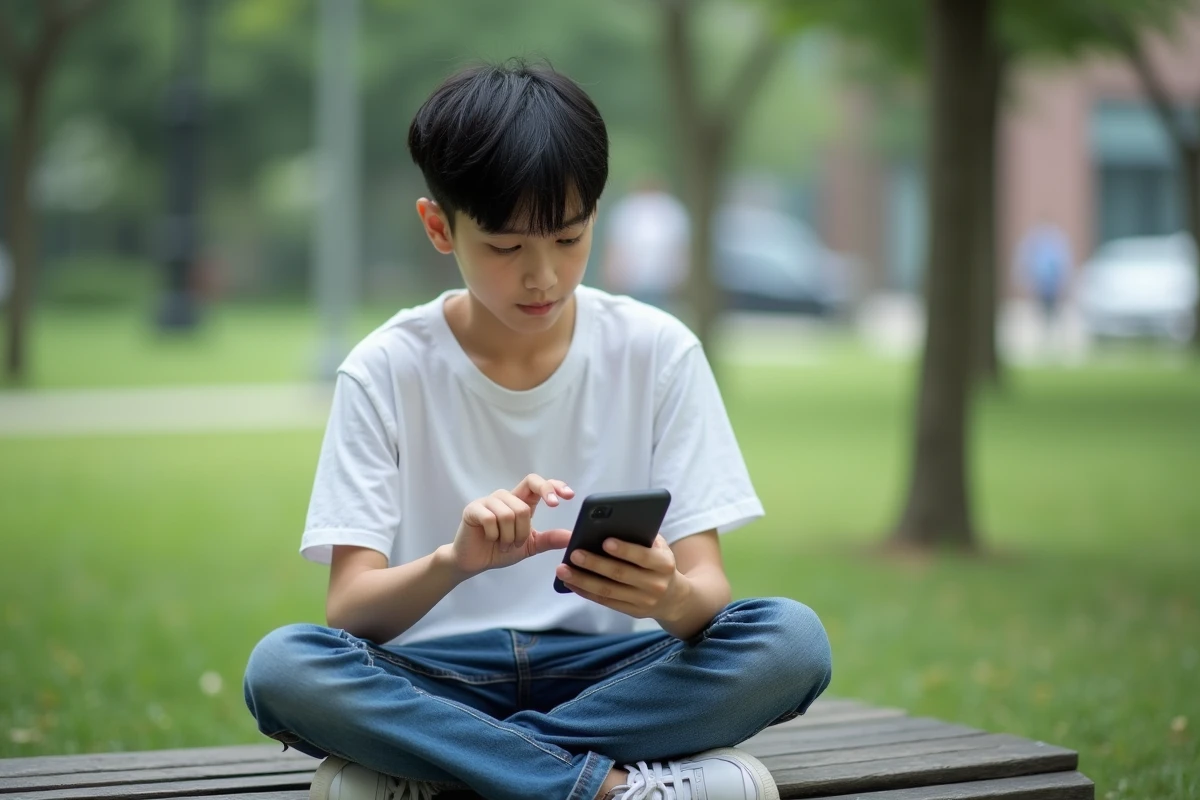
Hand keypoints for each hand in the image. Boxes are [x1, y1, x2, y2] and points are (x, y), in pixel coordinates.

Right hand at [449, 474, 574, 575]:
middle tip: (517, 543)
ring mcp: (488, 502)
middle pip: (523, 506)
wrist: (474, 562)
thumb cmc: (500, 550)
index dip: (552, 486)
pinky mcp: (473, 509)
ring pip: (508, 514)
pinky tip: (490, 540)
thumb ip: (549, 539)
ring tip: (502, 545)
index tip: (568, 496)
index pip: (537, 483)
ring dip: (507, 537)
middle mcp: (505, 497)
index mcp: (520, 501)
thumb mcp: (530, 545)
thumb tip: (571, 536)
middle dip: (523, 531)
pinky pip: (490, 519)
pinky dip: (494, 535)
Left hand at [554, 535, 688, 621]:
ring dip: (582, 581)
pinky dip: (586, 592)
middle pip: (620, 574)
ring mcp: (643, 601)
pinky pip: (605, 601)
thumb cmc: (659, 562)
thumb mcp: (660, 547)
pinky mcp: (631, 612)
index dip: (624, 550)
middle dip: (595, 564)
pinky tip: (571, 583)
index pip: (643, 557)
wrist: (674, 597)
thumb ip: (642, 537)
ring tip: (563, 570)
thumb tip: (611, 524)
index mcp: (664, 564)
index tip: (604, 541)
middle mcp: (655, 585)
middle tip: (573, 554)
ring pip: (608, 591)